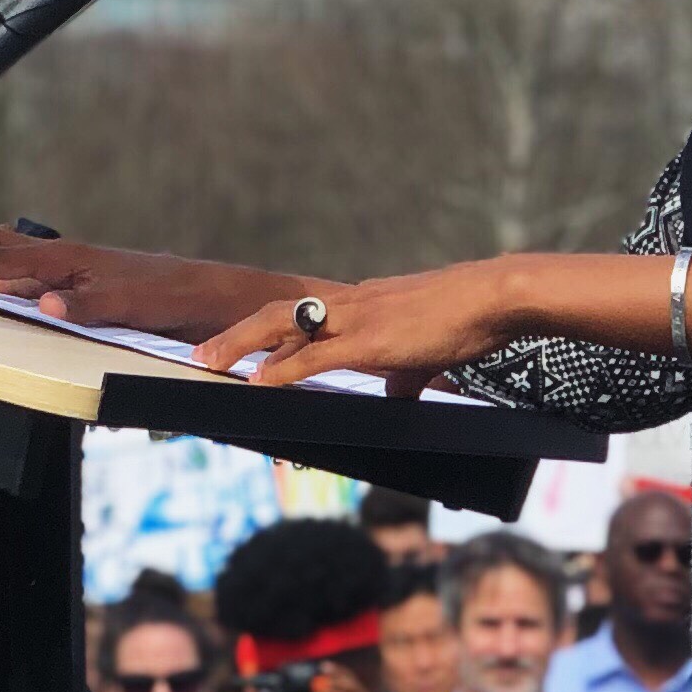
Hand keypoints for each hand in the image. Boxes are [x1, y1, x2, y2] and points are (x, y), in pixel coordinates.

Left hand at [0, 230, 283, 341]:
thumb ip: (48, 289)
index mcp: (58, 259)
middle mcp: (69, 258)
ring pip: (34, 263)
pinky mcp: (128, 298)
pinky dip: (68, 303)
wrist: (207, 296)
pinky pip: (94, 300)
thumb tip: (3, 290)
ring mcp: (96, 275)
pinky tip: (47, 307)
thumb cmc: (146, 299)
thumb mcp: (87, 293)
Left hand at [196, 260, 522, 393]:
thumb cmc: (463, 320)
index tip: (235, 351)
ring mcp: (355, 319)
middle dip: (235, 336)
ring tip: (210, 363)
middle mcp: (348, 304)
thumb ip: (402, 373)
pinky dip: (281, 369)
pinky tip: (258, 382)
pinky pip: (314, 356)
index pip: (299, 314)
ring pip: (283, 326)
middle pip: (275, 313)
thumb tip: (394, 394)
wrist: (490, 297)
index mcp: (358, 305)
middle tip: (200, 355)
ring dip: (242, 346)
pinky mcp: (370, 341)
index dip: (264, 333)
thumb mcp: (424, 350)